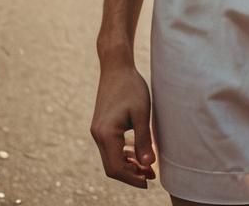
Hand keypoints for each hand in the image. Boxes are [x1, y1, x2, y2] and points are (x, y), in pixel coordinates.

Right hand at [90, 64, 155, 187]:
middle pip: (112, 166)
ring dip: (128, 165)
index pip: (116, 168)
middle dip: (131, 174)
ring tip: (148, 168)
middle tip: (151, 176)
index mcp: (106, 134)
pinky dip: (123, 154)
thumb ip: (143, 140)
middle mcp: (98, 135)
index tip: (149, 181)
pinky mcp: (101, 126)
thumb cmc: (131, 87)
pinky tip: (137, 154)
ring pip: (111, 158)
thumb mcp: (142, 113)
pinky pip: (111, 147)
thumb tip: (148, 165)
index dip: (132, 178)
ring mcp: (98, 130)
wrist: (116, 67)